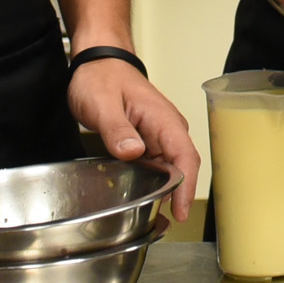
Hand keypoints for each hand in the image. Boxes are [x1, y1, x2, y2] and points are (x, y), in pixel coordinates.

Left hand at [69, 56, 201, 215]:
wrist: (98, 63)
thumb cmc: (101, 78)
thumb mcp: (103, 104)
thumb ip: (117, 129)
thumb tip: (134, 152)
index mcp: (163, 119)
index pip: (185, 157)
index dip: (186, 187)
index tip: (181, 211)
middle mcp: (168, 128)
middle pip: (181, 168)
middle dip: (175, 195)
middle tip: (157, 219)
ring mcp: (160, 135)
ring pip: (168, 169)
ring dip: (162, 190)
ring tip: (147, 212)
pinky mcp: (149, 140)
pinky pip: (156, 165)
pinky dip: (151, 181)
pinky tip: (139, 194)